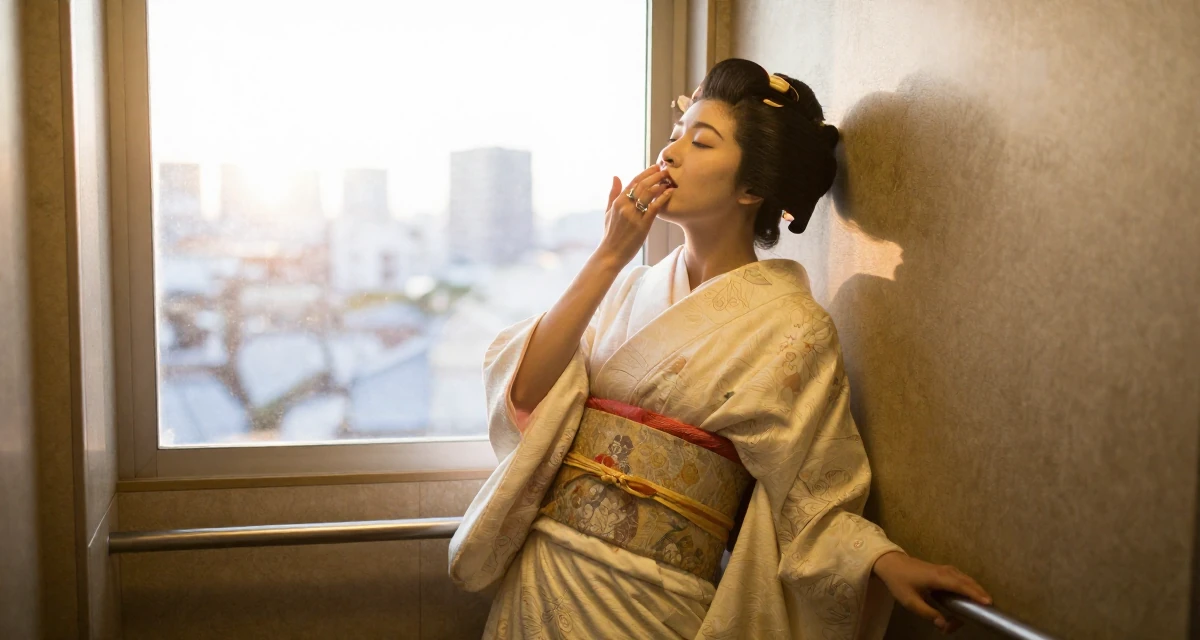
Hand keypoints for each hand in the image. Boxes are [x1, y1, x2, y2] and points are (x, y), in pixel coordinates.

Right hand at [596, 166, 674, 265]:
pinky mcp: (642, 225)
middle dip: (655, 175)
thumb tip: (616, 177)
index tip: (655, 167)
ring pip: (649, 193)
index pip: (633, 182)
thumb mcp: (608, 212)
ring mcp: (634, 215)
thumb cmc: (610, 234)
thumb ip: (613, 194)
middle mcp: (625, 206)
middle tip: (666, 170)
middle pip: (643, 185)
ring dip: (660, 183)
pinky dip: (663, 197)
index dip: (646, 173)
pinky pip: (654, 207)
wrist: (611, 254)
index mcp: (618, 201)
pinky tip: (670, 192)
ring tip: (669, 179)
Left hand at [872, 551, 991, 633]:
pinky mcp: (943, 570)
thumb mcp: (910, 601)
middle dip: (978, 594)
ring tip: (981, 603)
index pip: (960, 586)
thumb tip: (943, 624)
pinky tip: (969, 593)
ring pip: (965, 578)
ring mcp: (944, 569)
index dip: (974, 594)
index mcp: (937, 578)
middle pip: (967, 581)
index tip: (987, 602)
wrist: (891, 563)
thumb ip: (927, 613)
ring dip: (974, 590)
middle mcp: (944, 571)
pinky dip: (968, 585)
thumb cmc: (899, 581)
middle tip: (987, 607)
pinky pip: (960, 577)